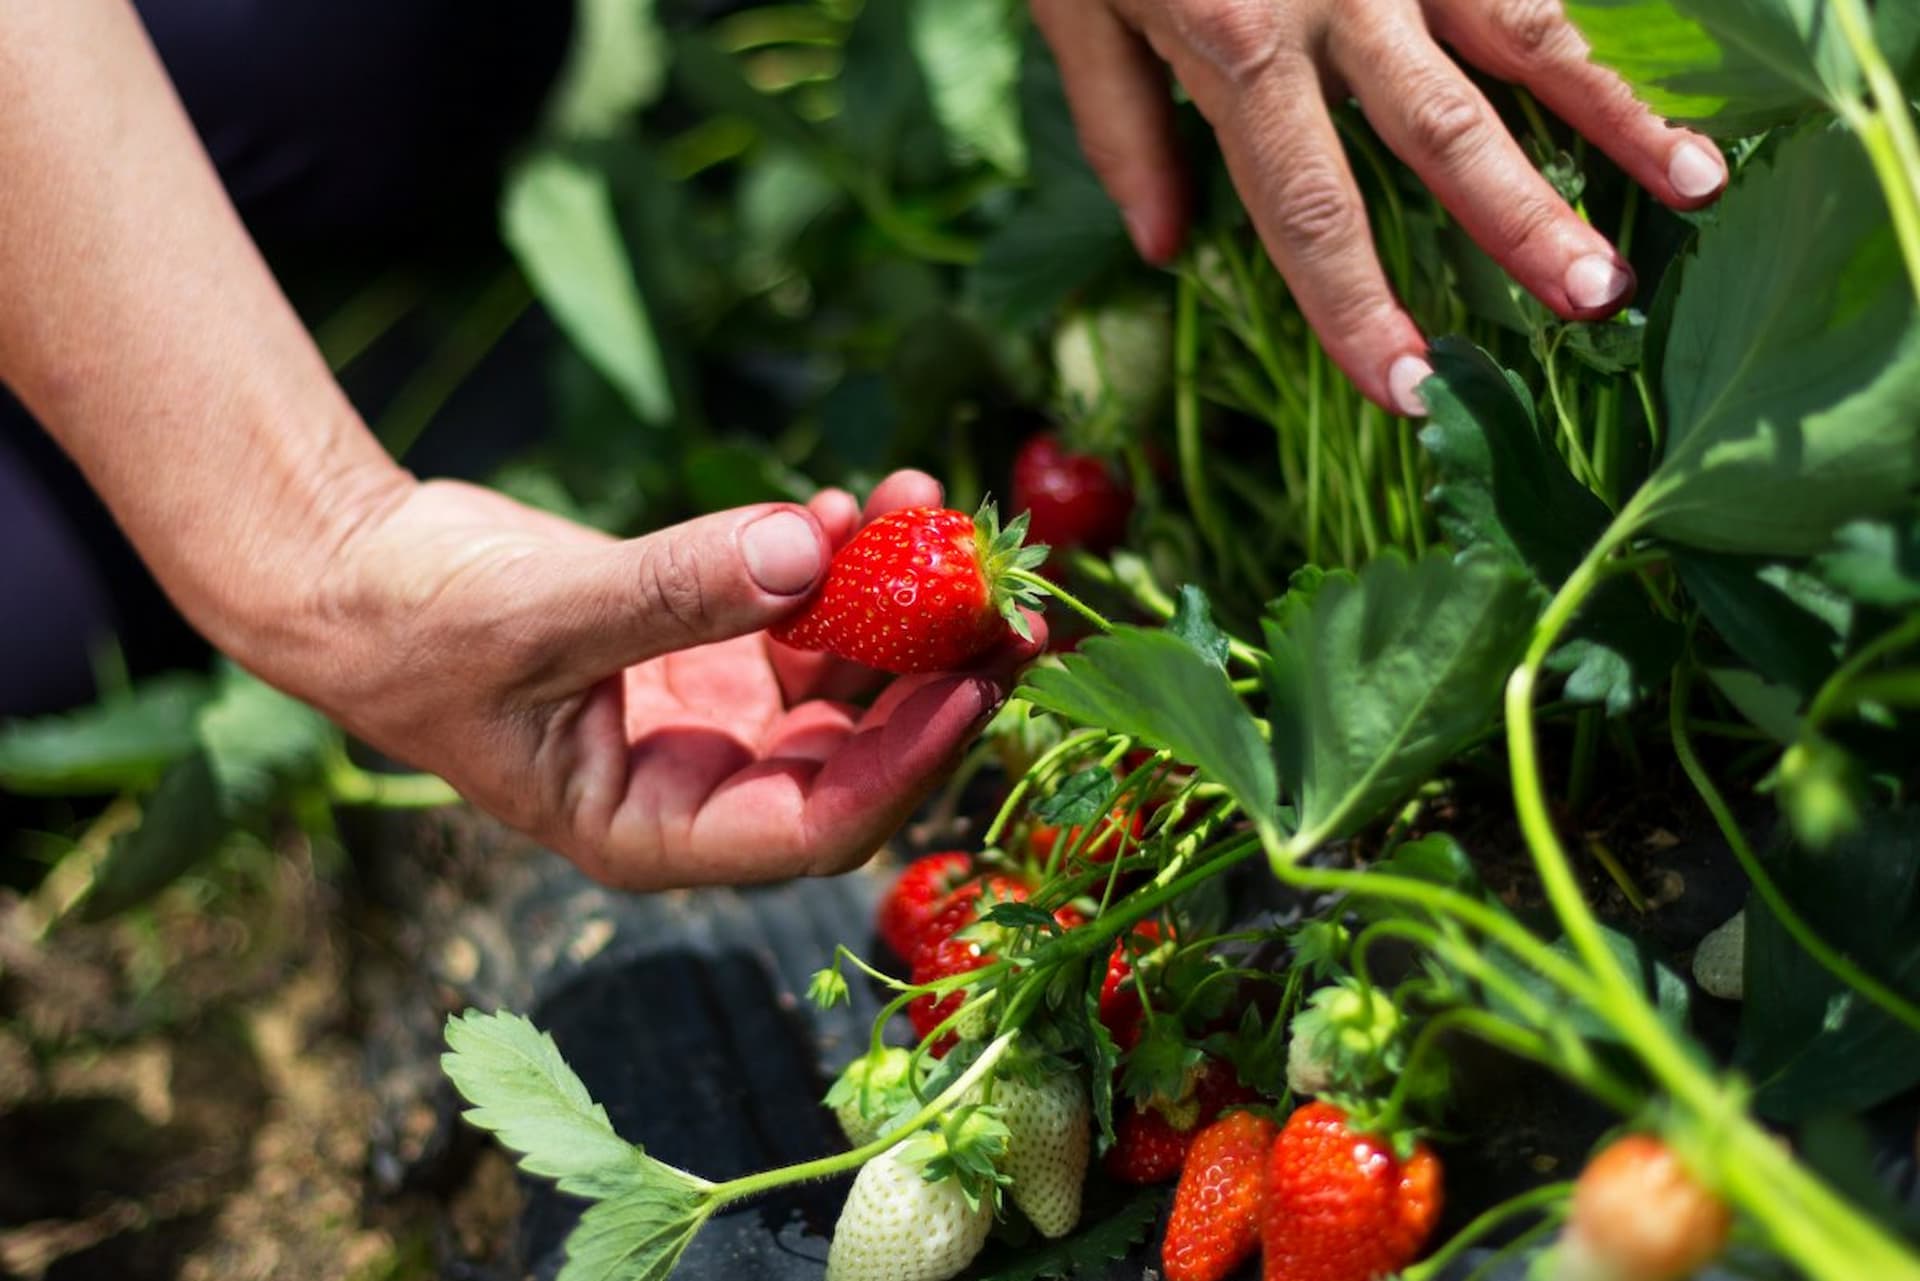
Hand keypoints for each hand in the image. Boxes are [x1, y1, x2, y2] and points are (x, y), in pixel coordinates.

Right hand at [279, 469, 1040, 889]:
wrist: (357, 572)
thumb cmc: (415, 626)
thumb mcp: (540, 615)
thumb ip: (675, 588)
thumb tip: (816, 550)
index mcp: (655, 832)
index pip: (813, 828)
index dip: (905, 766)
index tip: (974, 687)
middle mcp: (701, 787)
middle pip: (858, 755)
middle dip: (936, 679)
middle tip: (1011, 603)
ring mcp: (714, 719)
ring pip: (846, 679)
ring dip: (898, 601)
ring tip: (931, 506)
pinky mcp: (714, 651)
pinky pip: (808, 617)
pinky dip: (840, 562)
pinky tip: (856, 500)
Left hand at [1032, 0, 1728, 414]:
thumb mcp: (1077, 7)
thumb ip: (1123, 129)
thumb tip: (1164, 250)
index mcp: (1238, 44)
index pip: (1308, 209)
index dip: (1359, 308)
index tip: (1413, 390)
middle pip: (1446, 130)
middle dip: (1526, 221)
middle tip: (1601, 300)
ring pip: (1530, 35)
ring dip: (1613, 117)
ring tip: (1697, 189)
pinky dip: (1591, 35)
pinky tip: (1657, 96)